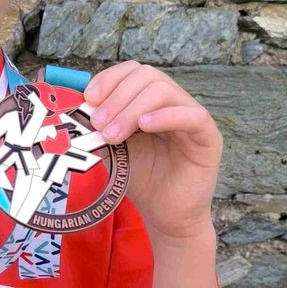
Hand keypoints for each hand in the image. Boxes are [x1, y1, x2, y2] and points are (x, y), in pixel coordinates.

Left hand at [83, 60, 222, 243]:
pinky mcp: (208, 138)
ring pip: (164, 91)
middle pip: (147, 77)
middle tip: (98, 124)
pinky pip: (192, 116)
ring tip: (112, 134)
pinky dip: (165, 116)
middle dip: (116, 97)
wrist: (164, 215)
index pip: (133, 72)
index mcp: (150, 101)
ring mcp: (192, 117)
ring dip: (132, 109)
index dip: (110, 79)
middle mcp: (172, 103)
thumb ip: (100, 127)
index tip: (88, 99)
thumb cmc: (140, 180)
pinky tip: (144, 126)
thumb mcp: (112, 148)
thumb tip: (78, 109)